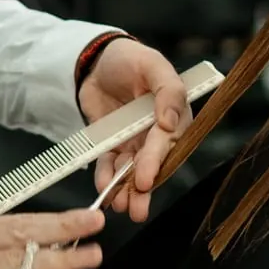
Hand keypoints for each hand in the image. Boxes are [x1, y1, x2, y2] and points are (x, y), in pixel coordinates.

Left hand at [78, 38, 191, 222]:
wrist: (95, 60)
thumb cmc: (129, 58)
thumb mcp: (152, 64)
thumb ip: (168, 90)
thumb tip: (170, 122)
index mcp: (174, 115)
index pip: (168, 143)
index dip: (156, 162)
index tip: (146, 179)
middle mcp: (156, 132)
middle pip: (153, 164)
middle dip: (144, 188)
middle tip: (136, 209)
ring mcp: (134, 140)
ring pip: (132, 171)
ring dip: (126, 190)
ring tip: (119, 206)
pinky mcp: (113, 144)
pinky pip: (109, 164)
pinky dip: (106, 178)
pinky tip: (103, 189)